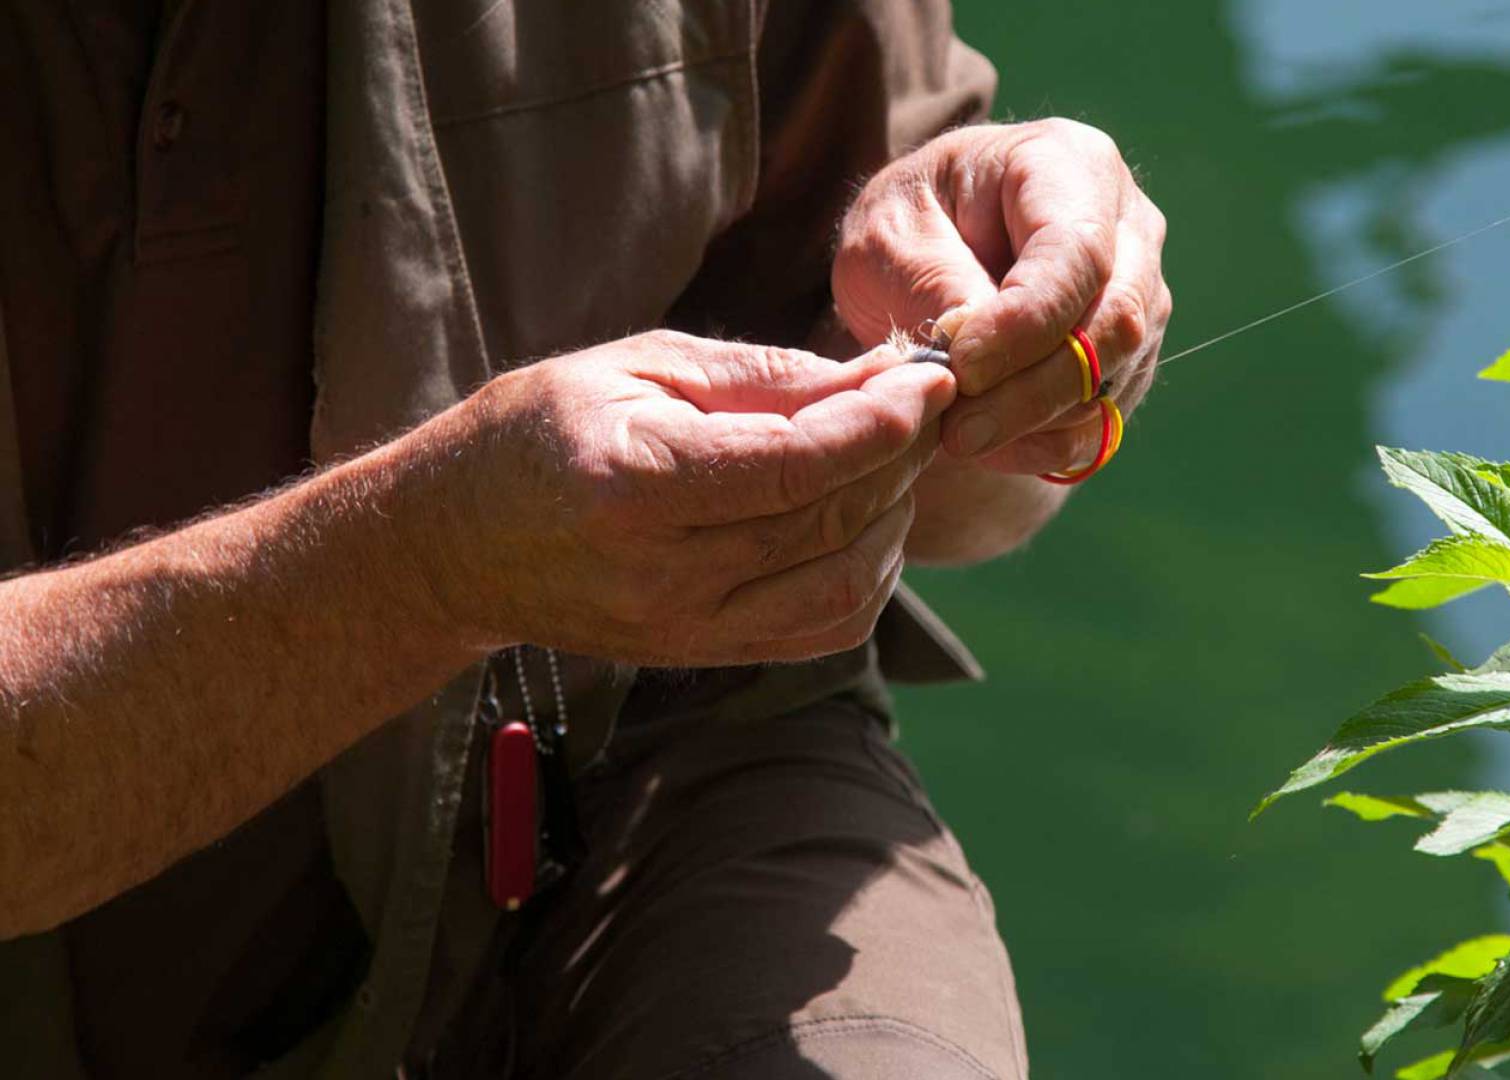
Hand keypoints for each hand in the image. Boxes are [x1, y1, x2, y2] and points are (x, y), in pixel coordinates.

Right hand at [432, 331, 954, 665]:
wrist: (455, 545)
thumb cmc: (539, 432)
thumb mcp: (636, 368)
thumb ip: (762, 377)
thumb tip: (878, 377)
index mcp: (635, 488)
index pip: (796, 469)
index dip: (880, 424)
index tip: (929, 377)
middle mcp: (664, 575)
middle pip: (830, 522)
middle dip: (900, 455)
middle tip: (924, 400)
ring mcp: (688, 630)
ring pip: (846, 585)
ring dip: (896, 515)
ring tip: (894, 454)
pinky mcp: (708, 656)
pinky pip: (828, 627)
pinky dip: (872, 570)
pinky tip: (867, 517)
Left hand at [832, 118, 1170, 476]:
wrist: (927, 248)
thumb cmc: (908, 224)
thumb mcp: (888, 235)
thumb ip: (934, 284)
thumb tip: (977, 359)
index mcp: (1070, 165)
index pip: (1076, 254)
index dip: (1026, 323)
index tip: (962, 368)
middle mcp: (1127, 226)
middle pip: (1116, 321)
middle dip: (1035, 388)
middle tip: (960, 430)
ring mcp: (1140, 294)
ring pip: (1115, 378)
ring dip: (1035, 422)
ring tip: (958, 434)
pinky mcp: (1131, 357)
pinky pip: (1105, 418)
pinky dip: (1047, 444)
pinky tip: (990, 446)